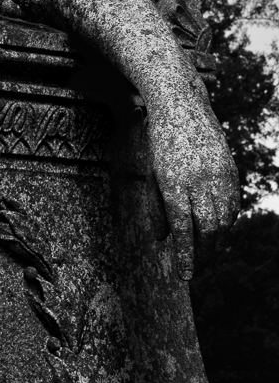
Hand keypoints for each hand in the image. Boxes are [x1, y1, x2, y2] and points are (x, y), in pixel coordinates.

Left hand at [146, 93, 238, 279]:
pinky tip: (217, 228)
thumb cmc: (158, 143)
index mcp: (173, 181)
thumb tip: (161, 239)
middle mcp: (198, 180)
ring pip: (223, 220)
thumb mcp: (149, 173)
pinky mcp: (230, 170)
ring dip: (215, 240)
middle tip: (195, 266)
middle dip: (202, 253)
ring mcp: (218, 174)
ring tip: (206, 251)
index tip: (184, 277)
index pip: (182, 228)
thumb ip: (156, 207)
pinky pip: (232, 204)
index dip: (184, 255)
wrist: (181, 106)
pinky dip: (226, 221)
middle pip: (207, 228)